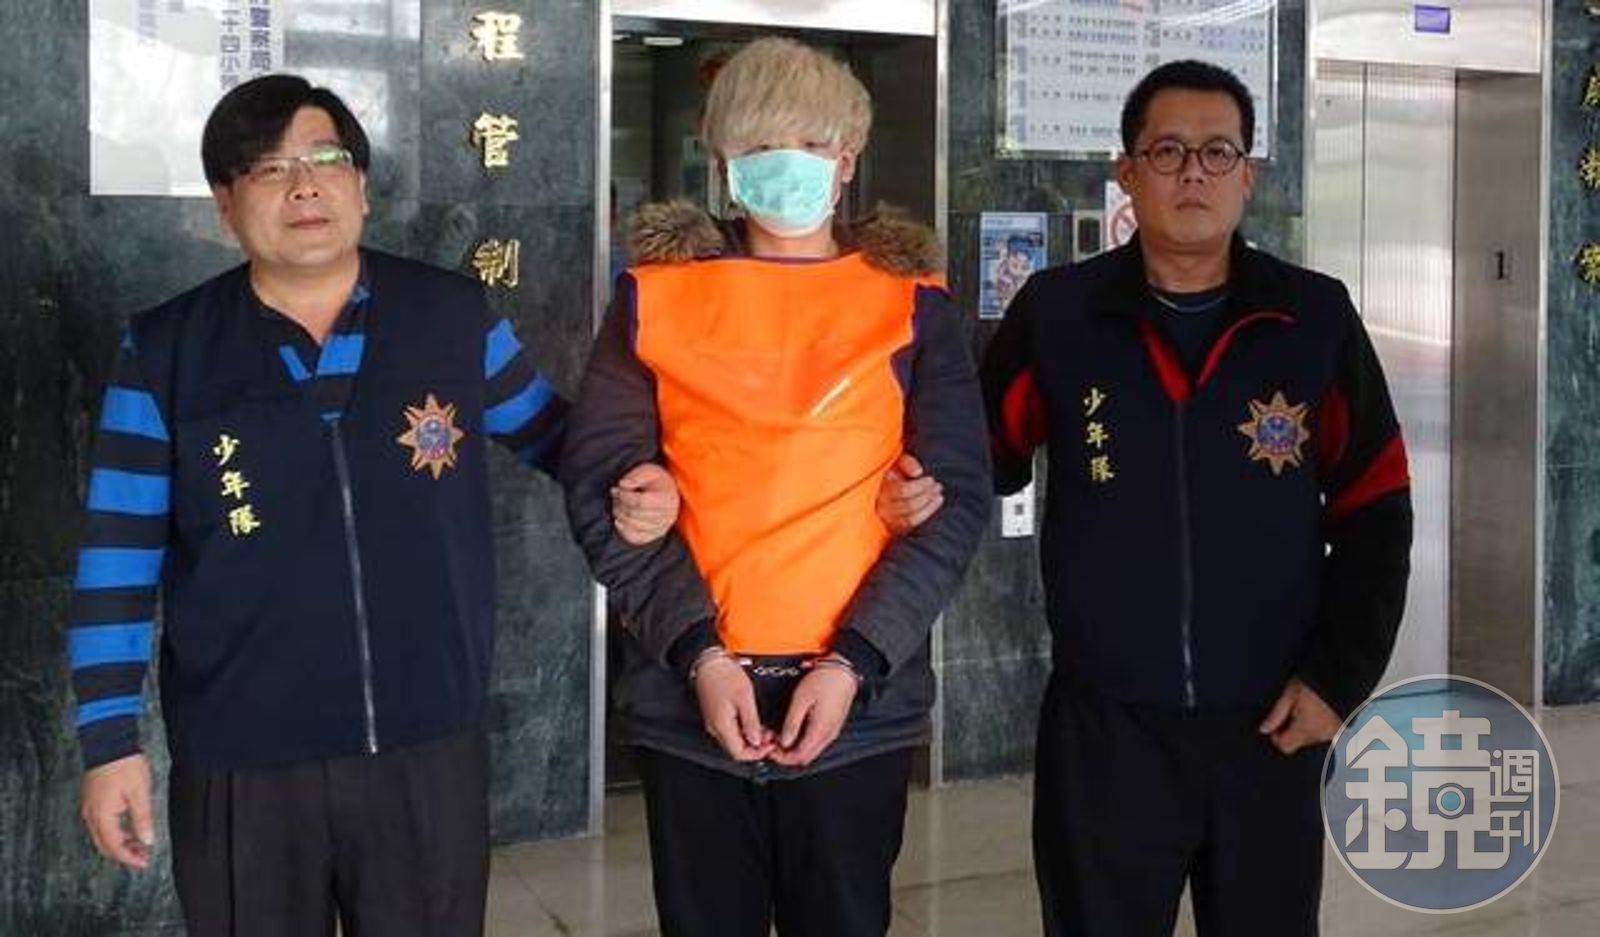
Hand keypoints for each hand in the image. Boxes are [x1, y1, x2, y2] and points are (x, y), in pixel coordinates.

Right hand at [80, 754, 154, 869]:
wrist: (108, 743)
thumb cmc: (124, 764)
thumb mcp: (139, 792)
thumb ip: (143, 818)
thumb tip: (147, 840)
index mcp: (102, 815)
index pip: (114, 846)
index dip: (129, 858)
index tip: (143, 862)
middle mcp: (91, 815)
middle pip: (105, 845)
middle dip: (124, 854)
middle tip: (143, 857)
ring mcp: (90, 808)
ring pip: (102, 836)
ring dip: (120, 843)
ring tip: (140, 845)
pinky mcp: (93, 801)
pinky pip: (101, 825)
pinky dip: (114, 832)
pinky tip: (129, 830)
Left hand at [611, 462, 679, 544]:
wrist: (669, 492)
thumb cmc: (657, 480)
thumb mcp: (648, 470)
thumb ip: (635, 476)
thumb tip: (622, 485)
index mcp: (667, 499)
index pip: (640, 502)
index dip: (624, 496)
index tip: (617, 489)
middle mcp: (667, 516)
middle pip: (635, 515)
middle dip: (619, 504)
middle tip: (615, 495)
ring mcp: (662, 528)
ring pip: (633, 526)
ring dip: (619, 515)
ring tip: (617, 504)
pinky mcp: (655, 535)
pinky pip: (636, 538)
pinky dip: (624, 530)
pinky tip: (619, 521)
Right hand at [693, 655, 773, 761]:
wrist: (708, 662)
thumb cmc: (724, 675)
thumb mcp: (744, 697)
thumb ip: (751, 722)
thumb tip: (757, 741)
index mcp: (721, 726)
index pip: (738, 754)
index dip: (757, 754)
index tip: (770, 745)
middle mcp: (715, 728)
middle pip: (735, 750)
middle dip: (755, 747)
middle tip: (770, 736)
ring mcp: (713, 722)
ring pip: (733, 741)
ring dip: (750, 739)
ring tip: (764, 728)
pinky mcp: (714, 716)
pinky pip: (729, 731)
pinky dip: (742, 731)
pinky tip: (752, 722)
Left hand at [770, 663, 858, 766]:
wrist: (844, 670)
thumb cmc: (825, 680)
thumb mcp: (801, 700)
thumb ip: (792, 724)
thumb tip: (784, 742)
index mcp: (820, 731)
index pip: (799, 757)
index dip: (782, 758)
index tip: (771, 749)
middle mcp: (828, 735)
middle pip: (805, 757)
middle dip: (787, 754)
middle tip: (774, 742)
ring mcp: (832, 730)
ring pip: (811, 750)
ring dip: (794, 746)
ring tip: (781, 734)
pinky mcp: (833, 724)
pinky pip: (817, 741)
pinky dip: (803, 740)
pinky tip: (794, 729)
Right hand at [876, 454, 942, 534]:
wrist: (878, 484)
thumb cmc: (890, 470)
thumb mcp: (896, 460)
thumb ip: (906, 462)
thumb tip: (918, 472)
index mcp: (879, 488)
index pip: (902, 491)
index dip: (920, 486)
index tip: (931, 480)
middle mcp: (881, 506)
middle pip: (908, 506)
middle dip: (927, 496)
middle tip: (938, 486)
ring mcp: (886, 519)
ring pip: (910, 519)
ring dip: (928, 507)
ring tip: (938, 496)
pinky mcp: (893, 527)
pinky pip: (910, 525)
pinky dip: (924, 515)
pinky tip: (933, 505)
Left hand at [1259, 678, 1342, 754]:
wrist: (1344, 677)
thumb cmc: (1314, 684)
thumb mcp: (1290, 695)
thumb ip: (1276, 715)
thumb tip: (1264, 730)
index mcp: (1305, 729)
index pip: (1285, 747)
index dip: (1276, 737)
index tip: (1276, 723)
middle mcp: (1320, 735)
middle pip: (1299, 742)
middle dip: (1291, 729)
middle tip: (1292, 709)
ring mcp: (1333, 732)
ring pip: (1312, 737)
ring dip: (1305, 726)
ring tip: (1306, 706)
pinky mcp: (1343, 727)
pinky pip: (1324, 731)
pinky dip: (1319, 724)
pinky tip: (1318, 709)